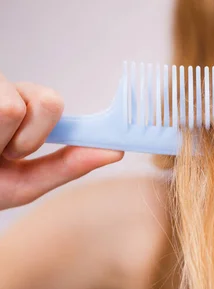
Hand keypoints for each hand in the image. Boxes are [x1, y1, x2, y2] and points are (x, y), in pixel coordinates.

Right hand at [0, 73, 123, 209]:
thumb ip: (67, 166)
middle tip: (4, 152)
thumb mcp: (26, 183)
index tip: (91, 136)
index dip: (70, 119)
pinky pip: (1, 103)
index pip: (52, 105)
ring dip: (1, 136)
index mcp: (22, 114)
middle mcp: (3, 92)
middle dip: (28, 138)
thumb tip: (114, 152)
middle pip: (46, 101)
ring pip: (13, 103)